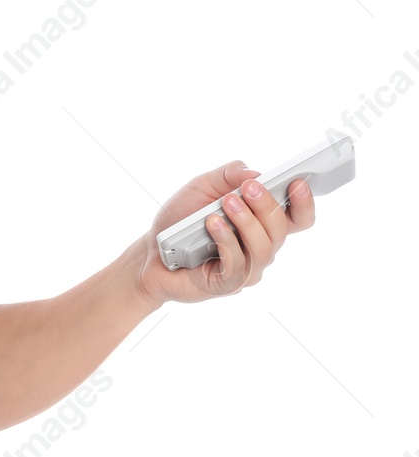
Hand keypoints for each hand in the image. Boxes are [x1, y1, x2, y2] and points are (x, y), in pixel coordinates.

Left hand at [131, 158, 316, 305]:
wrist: (152, 251)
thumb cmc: (182, 220)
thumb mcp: (201, 188)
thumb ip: (227, 176)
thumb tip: (254, 172)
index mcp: (262, 224)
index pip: (297, 218)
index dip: (304, 202)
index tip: (298, 182)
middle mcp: (261, 247)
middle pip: (282, 229)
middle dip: (267, 205)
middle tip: (249, 187)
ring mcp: (247, 268)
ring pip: (264, 247)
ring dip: (247, 221)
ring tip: (227, 203)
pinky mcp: (228, 283)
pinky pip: (238, 264)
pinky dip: (227, 240)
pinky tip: (212, 224)